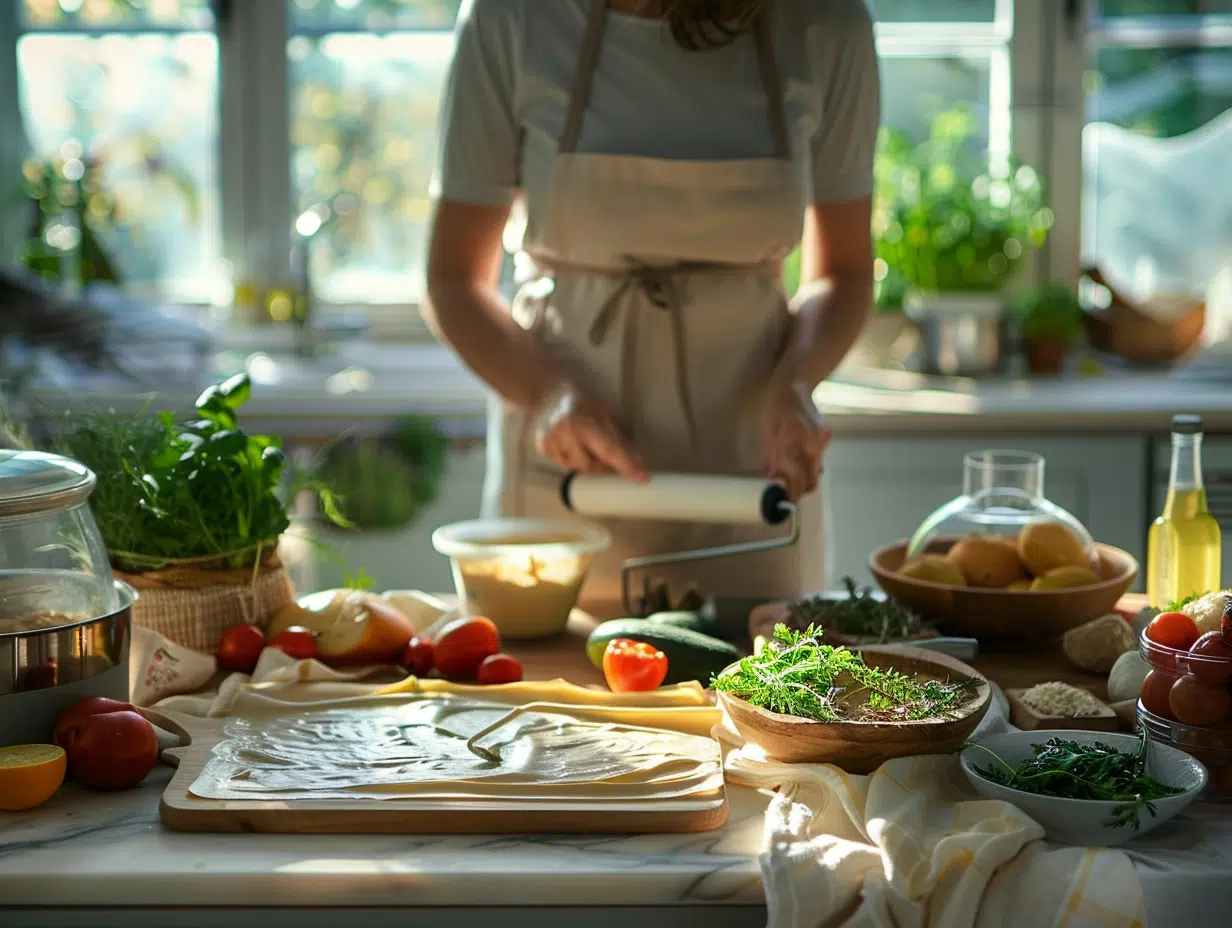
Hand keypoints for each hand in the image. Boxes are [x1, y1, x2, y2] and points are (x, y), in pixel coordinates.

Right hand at [534, 382, 647, 481]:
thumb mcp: (606, 415)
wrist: (552, 393)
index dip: (626, 465)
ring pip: (577, 467)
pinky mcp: (542, 447)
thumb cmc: (583, 404)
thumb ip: (621, 440)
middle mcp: (565, 432)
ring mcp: (551, 441)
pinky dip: (571, 457)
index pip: (608, 449)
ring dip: (585, 460)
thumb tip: (638, 463)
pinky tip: (569, 442)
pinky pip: (564, 463)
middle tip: (602, 449)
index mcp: (584, 421)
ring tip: (582, 440)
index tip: (642, 477)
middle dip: (602, 464)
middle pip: (591, 466)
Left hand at [760, 377, 830, 499]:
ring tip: (790, 475)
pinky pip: (817, 458)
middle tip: (789, 493)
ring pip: (815, 470)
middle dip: (800, 489)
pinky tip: (798, 458)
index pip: (795, 476)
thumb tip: (773, 479)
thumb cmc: (775, 409)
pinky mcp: (825, 436)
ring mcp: (821, 439)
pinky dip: (808, 463)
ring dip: (804, 477)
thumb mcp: (767, 433)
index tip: (785, 501)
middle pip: (811, 478)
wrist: (794, 386)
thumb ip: (772, 457)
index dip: (791, 492)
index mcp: (792, 441)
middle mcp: (811, 442)